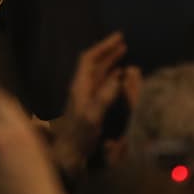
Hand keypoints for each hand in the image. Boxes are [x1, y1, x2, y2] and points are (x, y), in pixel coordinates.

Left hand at [52, 32, 130, 173]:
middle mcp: (81, 88)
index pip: (89, 59)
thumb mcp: (93, 116)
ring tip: (124, 55)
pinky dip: (111, 78)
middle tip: (124, 43)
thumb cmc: (79, 136)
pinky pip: (102, 86)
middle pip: (93, 64)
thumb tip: (119, 76)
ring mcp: (85, 98)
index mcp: (80, 86)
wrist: (68, 156)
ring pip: (98, 74)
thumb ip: (104, 96)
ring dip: (110, 63)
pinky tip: (119, 78)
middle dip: (107, 52)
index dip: (103, 46)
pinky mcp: (90, 107)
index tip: (119, 38)